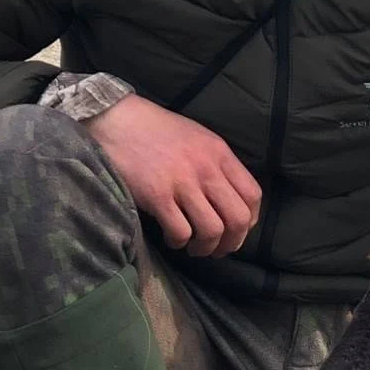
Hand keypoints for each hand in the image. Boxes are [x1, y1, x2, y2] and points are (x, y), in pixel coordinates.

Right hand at [82, 95, 261, 257]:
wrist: (117, 120)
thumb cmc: (156, 131)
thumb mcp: (198, 139)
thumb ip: (217, 165)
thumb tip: (230, 201)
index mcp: (219, 153)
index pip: (253, 195)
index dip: (249, 221)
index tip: (237, 231)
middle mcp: (206, 168)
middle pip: (237, 219)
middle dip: (231, 242)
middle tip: (218, 249)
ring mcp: (182, 182)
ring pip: (212, 230)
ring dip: (206, 247)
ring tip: (194, 247)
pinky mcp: (157, 196)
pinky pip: (181, 232)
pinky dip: (179, 242)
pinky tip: (172, 238)